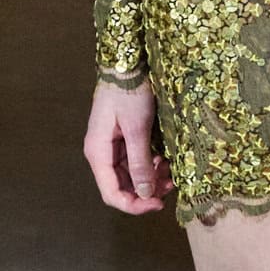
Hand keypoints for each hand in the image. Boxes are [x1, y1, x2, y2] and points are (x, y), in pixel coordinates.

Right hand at [84, 77, 172, 214]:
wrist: (127, 65)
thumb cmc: (129, 93)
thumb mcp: (137, 128)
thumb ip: (140, 162)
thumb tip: (145, 193)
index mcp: (99, 154)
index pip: (112, 194)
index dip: (134, 205)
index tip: (158, 204)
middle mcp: (102, 154)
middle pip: (121, 187)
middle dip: (146, 191)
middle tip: (171, 186)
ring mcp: (112, 147)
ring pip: (130, 175)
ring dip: (150, 178)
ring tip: (171, 172)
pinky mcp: (122, 140)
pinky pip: (134, 161)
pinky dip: (149, 165)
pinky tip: (164, 160)